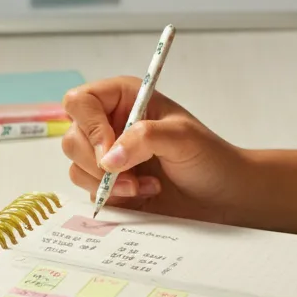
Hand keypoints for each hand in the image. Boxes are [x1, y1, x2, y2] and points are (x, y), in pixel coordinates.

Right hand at [61, 76, 249, 221]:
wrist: (224, 197)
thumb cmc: (209, 158)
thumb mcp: (182, 138)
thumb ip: (144, 138)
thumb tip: (109, 158)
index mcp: (125, 99)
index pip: (81, 102)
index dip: (89, 126)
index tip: (110, 152)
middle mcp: (110, 125)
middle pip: (72, 138)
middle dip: (97, 162)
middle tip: (128, 173)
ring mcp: (108, 157)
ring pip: (77, 168)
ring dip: (108, 183)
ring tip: (144, 185)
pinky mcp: (110, 186)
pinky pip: (90, 192)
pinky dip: (114, 198)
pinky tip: (144, 194)